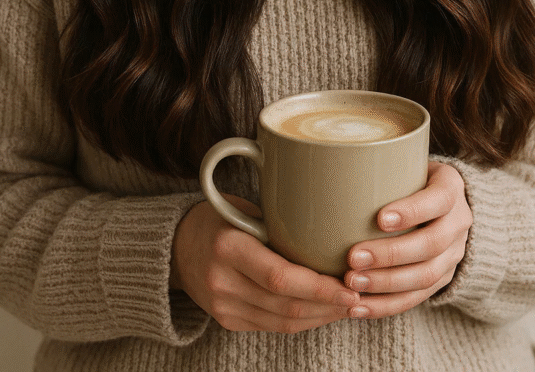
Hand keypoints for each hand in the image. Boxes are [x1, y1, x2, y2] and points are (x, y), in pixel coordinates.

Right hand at [171, 194, 360, 332]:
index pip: (280, 277)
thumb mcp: (244, 209)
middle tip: (358, 296)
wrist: (176, 246)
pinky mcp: (227, 321)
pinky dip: (301, 321)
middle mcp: (223, 281)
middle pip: (286, 305)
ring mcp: (223, 306)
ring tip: (347, 306)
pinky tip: (322, 311)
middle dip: (328, 306)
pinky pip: (272, 326)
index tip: (349, 285)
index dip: (319, 287)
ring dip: (320, 317)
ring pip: (283, 322)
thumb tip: (333, 230)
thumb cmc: (218, 217)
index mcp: (228, 246)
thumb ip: (279, 223)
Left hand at [342, 161, 471, 318]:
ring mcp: (453, 255)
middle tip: (353, 257)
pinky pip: (416, 298)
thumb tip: (331, 168)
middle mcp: (458, 223)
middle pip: (431, 244)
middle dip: (390, 254)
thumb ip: (382, 164)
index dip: (412, 212)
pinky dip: (386, 305)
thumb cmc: (411, 176)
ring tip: (352, 283)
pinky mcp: (442, 279)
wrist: (445, 203)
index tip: (380, 219)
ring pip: (425, 277)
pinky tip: (359, 306)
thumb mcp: (407, 163)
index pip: (438, 201)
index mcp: (451, 189)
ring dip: (386, 284)